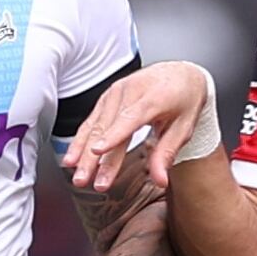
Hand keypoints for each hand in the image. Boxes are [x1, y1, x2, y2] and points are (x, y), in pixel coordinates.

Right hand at [61, 61, 213, 192]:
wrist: (180, 74)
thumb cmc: (184, 99)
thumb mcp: (184, 127)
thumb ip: (167, 154)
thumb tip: (160, 180)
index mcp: (153, 97)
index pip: (130, 118)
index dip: (113, 135)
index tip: (98, 151)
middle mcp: (130, 91)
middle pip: (107, 126)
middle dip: (92, 157)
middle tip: (84, 180)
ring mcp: (115, 93)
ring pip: (95, 125)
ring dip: (82, 152)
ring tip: (76, 175)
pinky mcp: (107, 97)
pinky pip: (91, 120)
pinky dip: (80, 140)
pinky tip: (72, 158)